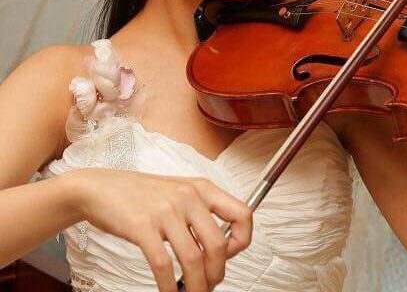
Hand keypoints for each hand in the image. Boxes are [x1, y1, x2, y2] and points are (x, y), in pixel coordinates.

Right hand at [65, 168, 252, 291]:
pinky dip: (169, 285)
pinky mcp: (142, 227)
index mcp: (203, 188)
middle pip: (218, 245)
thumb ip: (201, 213)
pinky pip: (164, 265)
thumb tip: (220, 248)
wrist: (100, 188)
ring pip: (193, 259)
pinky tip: (169, 291)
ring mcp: (165, 211)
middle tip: (210, 285)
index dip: (242, 240)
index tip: (230, 255)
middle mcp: (188, 197)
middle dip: (217, 273)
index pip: (242, 213)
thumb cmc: (141, 195)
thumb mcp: (180, 193)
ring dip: (196, 285)